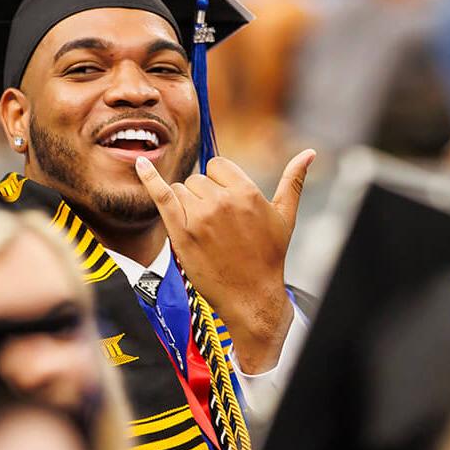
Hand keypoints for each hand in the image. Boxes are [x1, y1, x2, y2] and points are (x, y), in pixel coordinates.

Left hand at [135, 150, 315, 372]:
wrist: (252, 297)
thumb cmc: (270, 257)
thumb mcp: (285, 216)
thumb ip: (294, 181)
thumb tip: (310, 153)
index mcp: (246, 192)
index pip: (218, 165)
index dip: (219, 182)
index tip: (226, 203)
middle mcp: (222, 201)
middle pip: (198, 179)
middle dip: (204, 196)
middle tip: (217, 224)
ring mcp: (199, 217)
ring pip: (181, 190)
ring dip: (187, 205)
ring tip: (204, 230)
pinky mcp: (181, 234)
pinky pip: (161, 197)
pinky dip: (149, 179)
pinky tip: (139, 164)